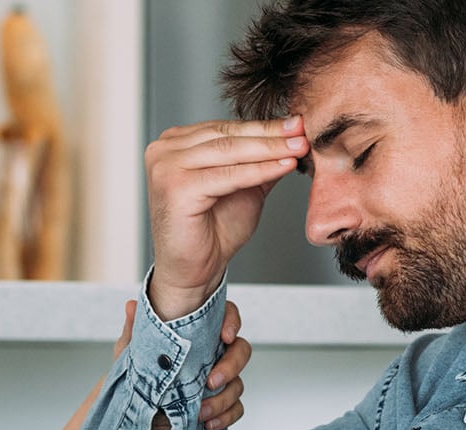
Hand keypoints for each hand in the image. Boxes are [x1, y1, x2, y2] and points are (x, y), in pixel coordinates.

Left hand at [112, 300, 251, 429]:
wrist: (136, 422)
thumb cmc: (137, 381)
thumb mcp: (130, 356)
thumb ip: (135, 332)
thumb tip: (131, 306)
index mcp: (196, 336)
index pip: (224, 317)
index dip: (232, 321)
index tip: (225, 336)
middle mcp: (212, 356)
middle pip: (240, 350)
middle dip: (231, 365)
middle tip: (211, 381)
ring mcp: (219, 382)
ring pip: (238, 384)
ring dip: (222, 398)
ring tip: (200, 411)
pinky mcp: (221, 406)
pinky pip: (236, 409)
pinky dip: (225, 416)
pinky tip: (209, 422)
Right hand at [145, 117, 306, 317]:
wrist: (194, 270)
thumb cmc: (213, 231)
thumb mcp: (243, 185)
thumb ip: (259, 160)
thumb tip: (291, 136)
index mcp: (174, 144)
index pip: (225, 128)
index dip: (263, 126)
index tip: (297, 124)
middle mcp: (164, 150)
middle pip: (227, 136)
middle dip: (269, 135)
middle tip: (302, 131)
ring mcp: (166, 167)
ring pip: (229, 152)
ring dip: (269, 149)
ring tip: (298, 148)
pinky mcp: (175, 187)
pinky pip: (228, 175)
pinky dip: (259, 171)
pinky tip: (283, 167)